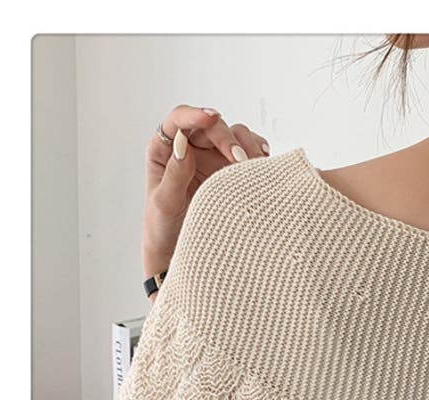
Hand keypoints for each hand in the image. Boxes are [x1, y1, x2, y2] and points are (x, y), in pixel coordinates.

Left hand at [143, 104, 269, 298]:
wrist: (180, 256)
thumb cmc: (164, 231)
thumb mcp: (164, 204)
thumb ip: (173, 174)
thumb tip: (184, 144)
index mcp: (165, 151)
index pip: (178, 121)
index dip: (194, 114)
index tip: (210, 118)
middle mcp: (191, 149)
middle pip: (212, 127)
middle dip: (228, 138)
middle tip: (241, 160)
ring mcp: (214, 160)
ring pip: (235, 136)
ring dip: (247, 146)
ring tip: (254, 166)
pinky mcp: (233, 174)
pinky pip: (250, 154)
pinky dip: (259, 156)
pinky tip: (264, 165)